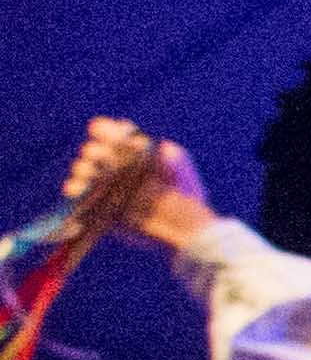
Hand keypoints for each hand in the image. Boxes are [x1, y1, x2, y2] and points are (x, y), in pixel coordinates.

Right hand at [66, 120, 213, 252]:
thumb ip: (175, 162)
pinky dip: (75, 189)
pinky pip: (80, 195)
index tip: (101, 129)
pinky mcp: (98, 205)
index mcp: (136, 151)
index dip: (108, 131)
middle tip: (98, 155)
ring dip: (82, 168)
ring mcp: (106, 184)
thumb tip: (166, 148)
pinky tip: (74, 189)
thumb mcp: (183, 176)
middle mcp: (117, 164)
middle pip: (96, 151)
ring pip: (85, 170)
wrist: (182, 230)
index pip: (116, 135)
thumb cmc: (186, 196)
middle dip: (95, 151)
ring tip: (86, 171)